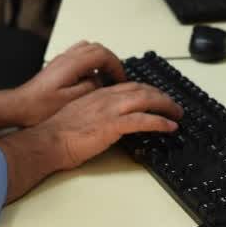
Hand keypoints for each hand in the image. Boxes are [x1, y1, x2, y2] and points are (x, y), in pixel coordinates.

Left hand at [12, 41, 126, 125]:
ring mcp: (61, 60)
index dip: (115, 65)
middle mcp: (67, 58)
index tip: (120, 77)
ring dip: (100, 59)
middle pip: (97, 48)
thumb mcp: (71, 100)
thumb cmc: (40, 106)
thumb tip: (101, 80)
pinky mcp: (58, 66)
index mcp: (72, 64)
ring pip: (88, 48)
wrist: (20, 106)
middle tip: (116, 75)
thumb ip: (90, 87)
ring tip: (105, 74)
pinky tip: (88, 77)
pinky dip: (89, 61)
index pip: (102, 54)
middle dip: (110, 60)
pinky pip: (79, 54)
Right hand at [36, 82, 182, 170]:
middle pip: (142, 89)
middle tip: (174, 105)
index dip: (148, 90)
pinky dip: (159, 122)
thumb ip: (95, 111)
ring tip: (177, 114)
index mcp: (98, 94)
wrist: (48, 141)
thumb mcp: (80, 114)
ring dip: (166, 106)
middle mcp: (106, 98)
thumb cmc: (58, 132)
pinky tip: (169, 126)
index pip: (130, 86)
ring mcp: (110, 110)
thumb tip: (107, 118)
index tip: (158, 96)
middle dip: (162, 96)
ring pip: (146, 100)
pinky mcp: (112, 125)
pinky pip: (142, 120)